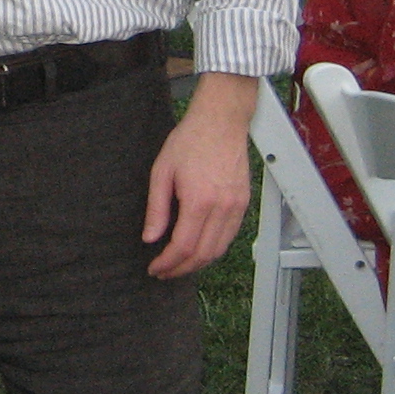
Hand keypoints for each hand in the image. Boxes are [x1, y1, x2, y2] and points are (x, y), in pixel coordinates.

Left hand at [142, 77, 255, 278]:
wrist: (221, 122)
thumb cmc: (190, 140)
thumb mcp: (162, 172)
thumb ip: (156, 209)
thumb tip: (150, 237)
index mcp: (199, 201)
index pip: (183, 246)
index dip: (168, 263)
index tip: (155, 268)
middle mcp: (222, 208)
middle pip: (203, 254)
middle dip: (181, 268)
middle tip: (164, 272)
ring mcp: (237, 207)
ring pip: (219, 250)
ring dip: (199, 263)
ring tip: (179, 265)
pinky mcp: (244, 204)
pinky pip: (230, 237)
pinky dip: (214, 249)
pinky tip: (199, 248)